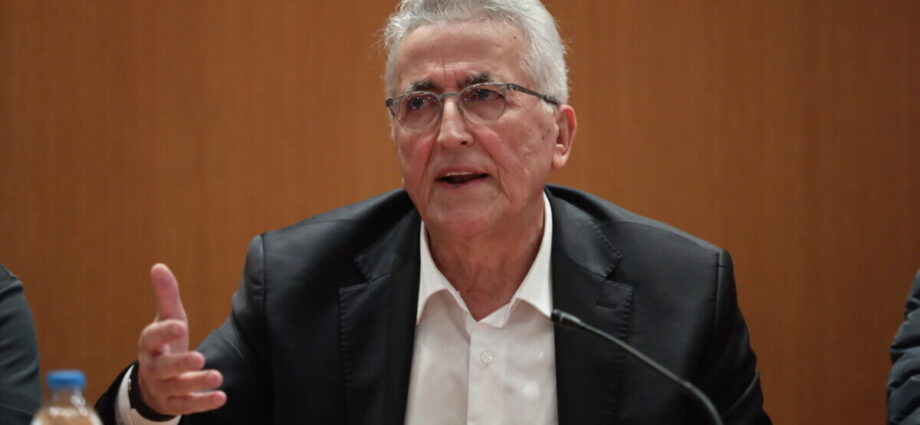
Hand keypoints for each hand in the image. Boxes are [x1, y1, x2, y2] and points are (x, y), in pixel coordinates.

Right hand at [135, 264, 226, 415]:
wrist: (152, 382)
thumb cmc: (164, 344)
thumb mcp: (166, 319)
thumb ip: (166, 295)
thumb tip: (159, 266)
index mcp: (149, 344)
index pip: (153, 338)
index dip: (165, 332)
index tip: (180, 325)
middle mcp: (153, 368)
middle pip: (164, 368)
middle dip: (180, 364)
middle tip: (199, 358)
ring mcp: (162, 388)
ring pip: (177, 388)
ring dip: (196, 384)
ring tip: (217, 376)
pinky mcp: (173, 404)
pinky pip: (186, 405)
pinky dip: (202, 403)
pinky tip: (221, 397)